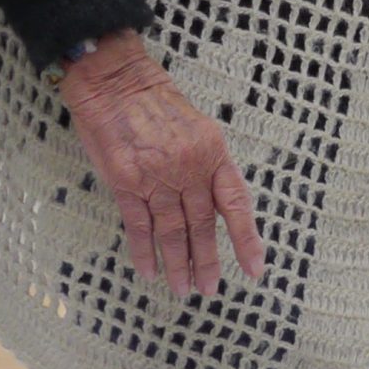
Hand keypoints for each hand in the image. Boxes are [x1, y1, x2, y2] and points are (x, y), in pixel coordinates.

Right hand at [58, 31, 265, 299]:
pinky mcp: (126, 183)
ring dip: (177, 264)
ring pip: (172, 231)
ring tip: (182, 288)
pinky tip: (149, 270)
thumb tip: (210, 202)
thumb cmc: (153, 100)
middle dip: (206, 261)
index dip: (246, 238)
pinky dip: (144, 250)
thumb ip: (204, 164)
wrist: (114, 79)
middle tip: (209, 288)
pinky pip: (139, 225)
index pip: (236, 203)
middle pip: (202, 225)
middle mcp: (189, 168)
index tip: (254, 267)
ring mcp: (157, 177)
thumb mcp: (197, 127)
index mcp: (213, 152)